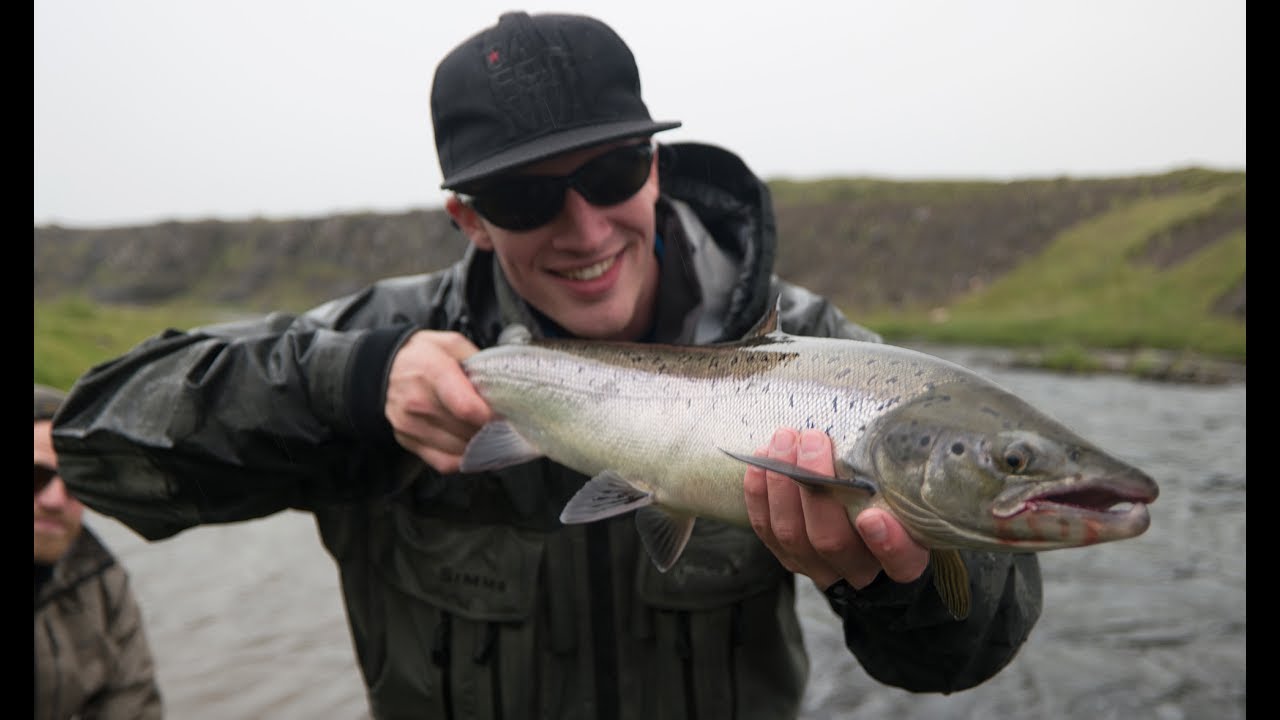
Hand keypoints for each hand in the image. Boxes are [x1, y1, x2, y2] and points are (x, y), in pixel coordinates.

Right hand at [385, 330, 492, 472]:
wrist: (382, 367)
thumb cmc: (420, 356)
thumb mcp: (449, 343)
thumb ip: (477, 361)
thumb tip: (500, 383)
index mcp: (432, 372)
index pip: (466, 407)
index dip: (491, 416)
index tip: (504, 415)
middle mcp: (418, 402)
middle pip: (467, 430)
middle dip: (491, 429)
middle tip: (502, 422)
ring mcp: (410, 424)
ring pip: (459, 449)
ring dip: (479, 445)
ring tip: (488, 432)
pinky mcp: (408, 441)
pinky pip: (444, 463)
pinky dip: (464, 459)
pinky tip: (472, 446)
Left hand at [743, 427, 929, 590]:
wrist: (870, 548)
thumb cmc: (896, 512)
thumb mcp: (911, 502)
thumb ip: (903, 483)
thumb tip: (884, 439)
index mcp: (903, 563)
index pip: (900, 563)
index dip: (888, 544)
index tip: (873, 516)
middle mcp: (858, 572)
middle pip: (830, 541)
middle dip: (816, 486)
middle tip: (814, 440)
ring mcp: (817, 568)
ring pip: (792, 534)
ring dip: (783, 482)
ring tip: (785, 440)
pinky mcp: (788, 558)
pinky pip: (766, 530)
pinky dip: (759, 494)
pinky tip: (761, 461)